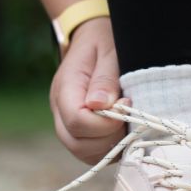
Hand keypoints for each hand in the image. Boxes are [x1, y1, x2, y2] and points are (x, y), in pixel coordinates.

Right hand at [49, 17, 128, 163]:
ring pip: (84, 152)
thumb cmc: (105, 42)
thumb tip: (101, 105)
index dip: (106, 121)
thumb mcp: (109, 51)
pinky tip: (125, 131)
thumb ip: (105, 79)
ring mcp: (68, 124)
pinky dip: (110, 148)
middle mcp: (60, 111)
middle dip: (109, 137)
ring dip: (110, 146)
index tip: (127, 104)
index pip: (77, 121)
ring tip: (128, 123)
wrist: (94, 37)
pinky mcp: (81, 132)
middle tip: (129, 117)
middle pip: (77, 143)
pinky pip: (92, 152)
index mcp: (65, 89)